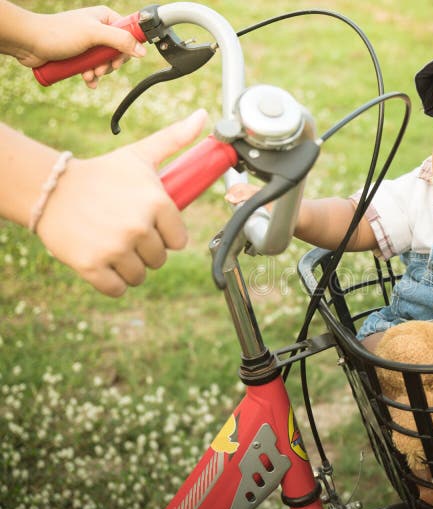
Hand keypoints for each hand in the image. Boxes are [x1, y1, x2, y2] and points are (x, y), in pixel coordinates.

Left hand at [13, 6, 146, 87]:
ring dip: (100, 72)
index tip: (117, 60)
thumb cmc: (58, 33)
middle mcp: (99, 29)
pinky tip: (87, 80)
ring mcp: (90, 42)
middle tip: (101, 69)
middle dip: (110, 64)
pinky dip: (92, 76)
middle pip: (118, 51)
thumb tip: (142, 51)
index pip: (129, 34)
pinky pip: (94, 68)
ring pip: (106, 62)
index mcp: (105, 18)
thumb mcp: (93, 35)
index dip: (127, 49)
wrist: (30, 42)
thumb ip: (120, 40)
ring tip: (89, 74)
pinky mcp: (81, 55)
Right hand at [35, 109, 207, 296]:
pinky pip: (117, 289)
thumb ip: (176, 139)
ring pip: (140, 275)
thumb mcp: (140, 154)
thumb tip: (204, 116)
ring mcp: (115, 248)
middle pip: (160, 258)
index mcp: (157, 203)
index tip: (149, 224)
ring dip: (130, 267)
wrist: (51, 188)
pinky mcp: (92, 266)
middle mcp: (138, 226)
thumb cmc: (101, 173)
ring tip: (114, 245)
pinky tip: (103, 262)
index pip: (179, 239)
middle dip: (146, 249)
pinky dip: (112, 282)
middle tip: (126, 232)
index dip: (165, 234)